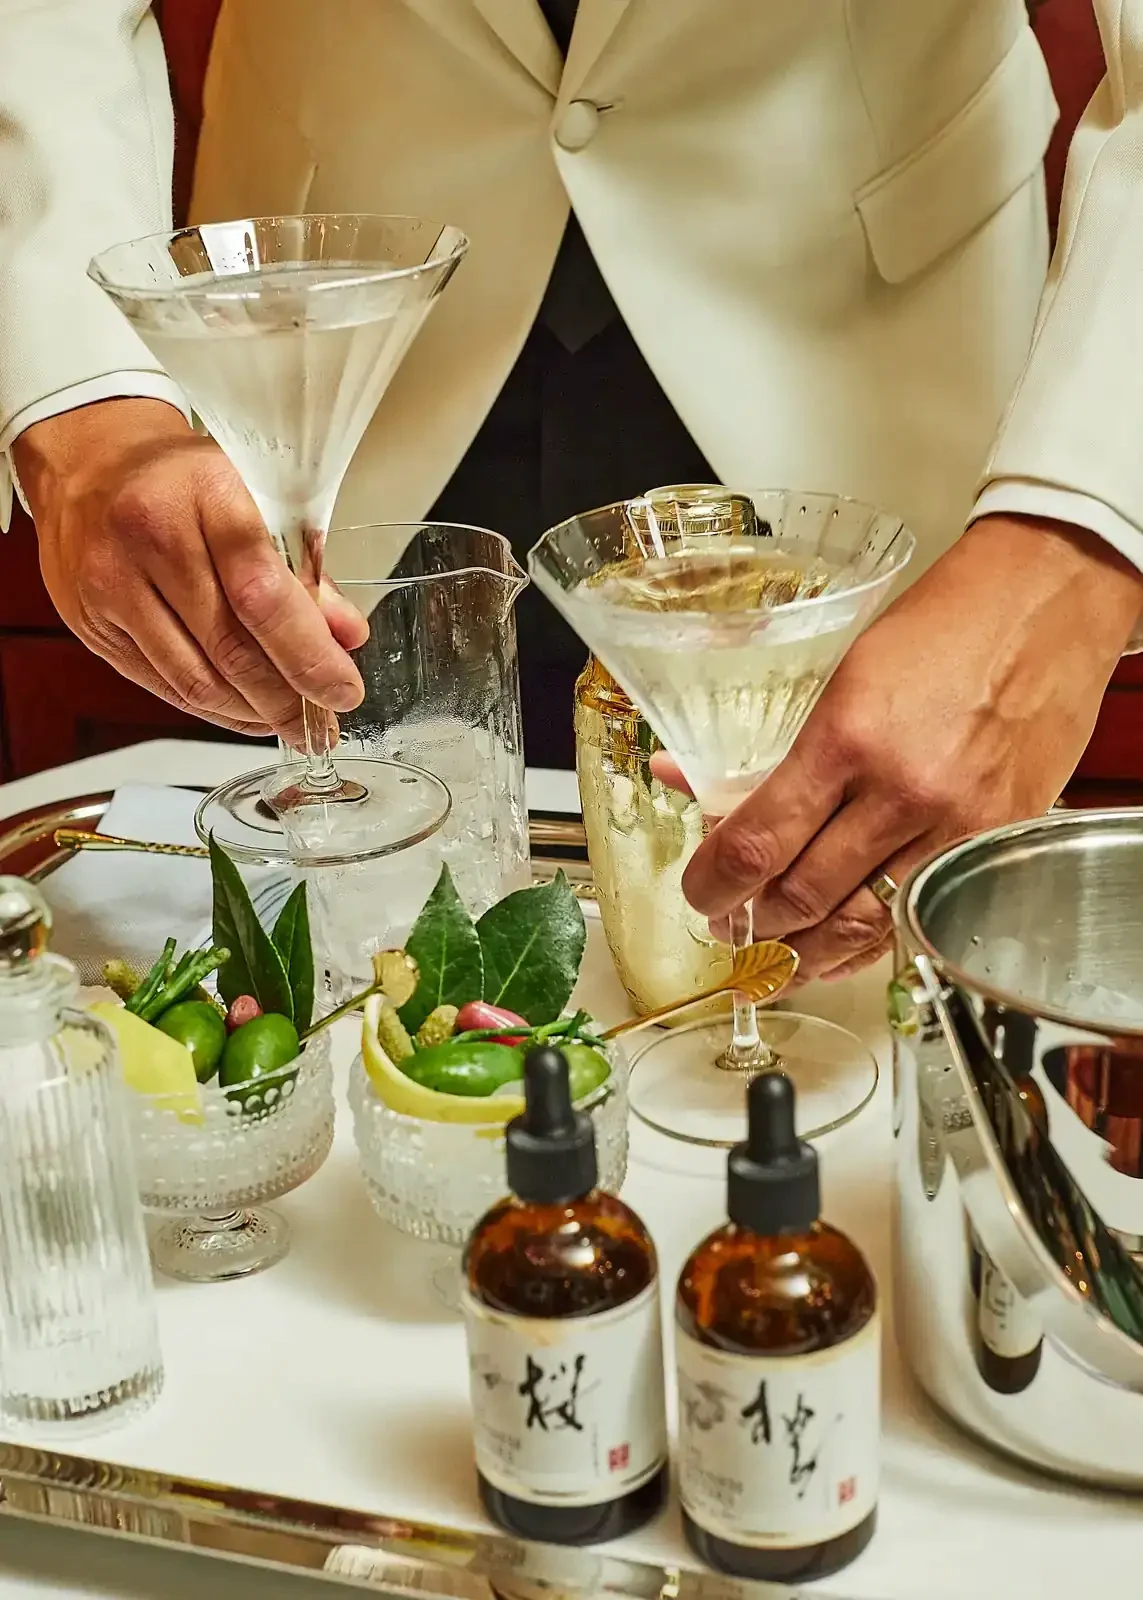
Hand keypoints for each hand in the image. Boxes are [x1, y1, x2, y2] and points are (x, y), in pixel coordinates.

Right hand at [15, 399, 367, 745]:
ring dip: (251, 714)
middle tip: (323, 726)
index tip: (343, 691)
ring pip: (195, 679)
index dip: (308, 655)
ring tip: (289, 723)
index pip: (263, 593)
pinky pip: (163, 686)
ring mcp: (112, 586)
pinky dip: (211, 708)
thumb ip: (302, 569)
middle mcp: (150, 539)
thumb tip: (346, 636)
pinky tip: (244, 712)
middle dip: (286, 700)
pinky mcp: (92, 625)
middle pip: (230, 647)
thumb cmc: (181, 478)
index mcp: (205, 495)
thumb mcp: (253, 495)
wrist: (85, 462)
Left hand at [674, 516, 1142, 983]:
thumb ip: (770, 744)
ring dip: (807, 952)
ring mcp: (955, 825)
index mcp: (847, 738)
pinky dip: (870, 943)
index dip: (713, 885)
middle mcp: (902, 792)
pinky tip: (839, 947)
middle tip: (729, 924)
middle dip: (752, 924)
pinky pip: (918, 917)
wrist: (1045, 602)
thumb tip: (686, 779)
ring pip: (862, 925)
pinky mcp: (995, 841)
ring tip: (773, 956)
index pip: (759, 843)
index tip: (698, 893)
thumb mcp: (838, 673)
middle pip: (803, 896)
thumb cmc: (941, 627)